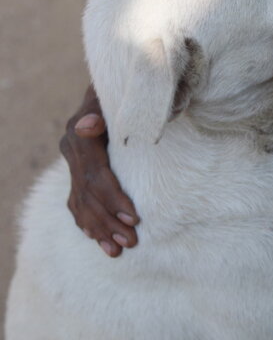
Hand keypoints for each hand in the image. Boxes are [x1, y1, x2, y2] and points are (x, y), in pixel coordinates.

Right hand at [60, 86, 138, 256]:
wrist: (112, 89)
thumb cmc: (125, 91)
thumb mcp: (116, 96)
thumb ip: (103, 109)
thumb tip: (88, 125)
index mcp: (81, 136)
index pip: (97, 175)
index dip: (114, 198)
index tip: (135, 218)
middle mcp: (71, 150)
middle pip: (89, 193)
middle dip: (110, 220)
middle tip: (132, 241)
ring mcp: (72, 162)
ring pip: (81, 202)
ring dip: (99, 228)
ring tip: (118, 250)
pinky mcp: (76, 171)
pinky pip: (76, 202)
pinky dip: (87, 223)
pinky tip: (98, 241)